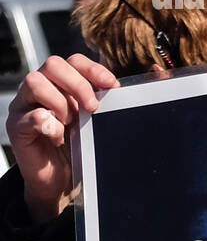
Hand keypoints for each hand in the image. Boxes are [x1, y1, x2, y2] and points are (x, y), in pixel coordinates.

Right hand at [4, 55, 117, 222]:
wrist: (60, 180)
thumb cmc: (81, 146)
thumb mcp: (100, 121)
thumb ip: (116, 99)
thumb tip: (156, 71)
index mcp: (61, 82)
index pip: (73, 60)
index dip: (93, 69)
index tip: (112, 85)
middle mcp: (40, 88)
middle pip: (53, 64)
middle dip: (78, 84)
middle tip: (93, 107)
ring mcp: (25, 105)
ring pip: (35, 82)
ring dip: (60, 102)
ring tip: (72, 123)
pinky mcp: (15, 125)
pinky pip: (28, 115)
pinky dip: (47, 124)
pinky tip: (58, 136)